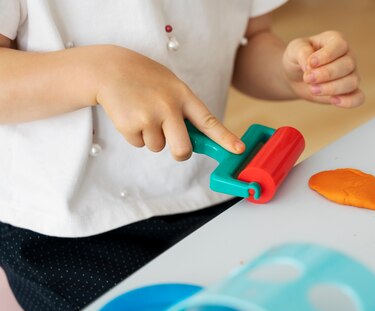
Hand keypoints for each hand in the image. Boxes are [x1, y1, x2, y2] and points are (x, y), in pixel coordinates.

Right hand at [95, 46, 243, 160]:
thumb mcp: (171, 87)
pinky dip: (134, 135)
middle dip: (179, 152)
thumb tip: (195, 144)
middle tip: (172, 142)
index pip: (209, 122)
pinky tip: (130, 114)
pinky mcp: (130, 125)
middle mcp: (169, 107)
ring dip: (151, 136)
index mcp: (183, 96)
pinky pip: (139, 144)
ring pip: (158, 147)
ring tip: (142, 111)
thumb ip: (185, 112)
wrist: (109, 69)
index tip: (238, 150)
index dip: (225, 138)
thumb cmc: (146, 80)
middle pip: (182, 149)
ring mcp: (149, 117)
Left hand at [283, 31, 364, 107]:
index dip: (326, 56)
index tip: (310, 64)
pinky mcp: (349, 92)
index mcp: (336, 40)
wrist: (295, 76)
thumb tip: (311, 66)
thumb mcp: (294, 49)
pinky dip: (349, 102)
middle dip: (327, 74)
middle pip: (347, 65)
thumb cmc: (297, 58)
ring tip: (313, 90)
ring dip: (332, 88)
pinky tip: (333, 101)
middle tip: (308, 79)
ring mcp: (351, 74)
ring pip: (352, 82)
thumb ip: (303, 53)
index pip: (340, 46)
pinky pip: (358, 98)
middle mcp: (347, 56)